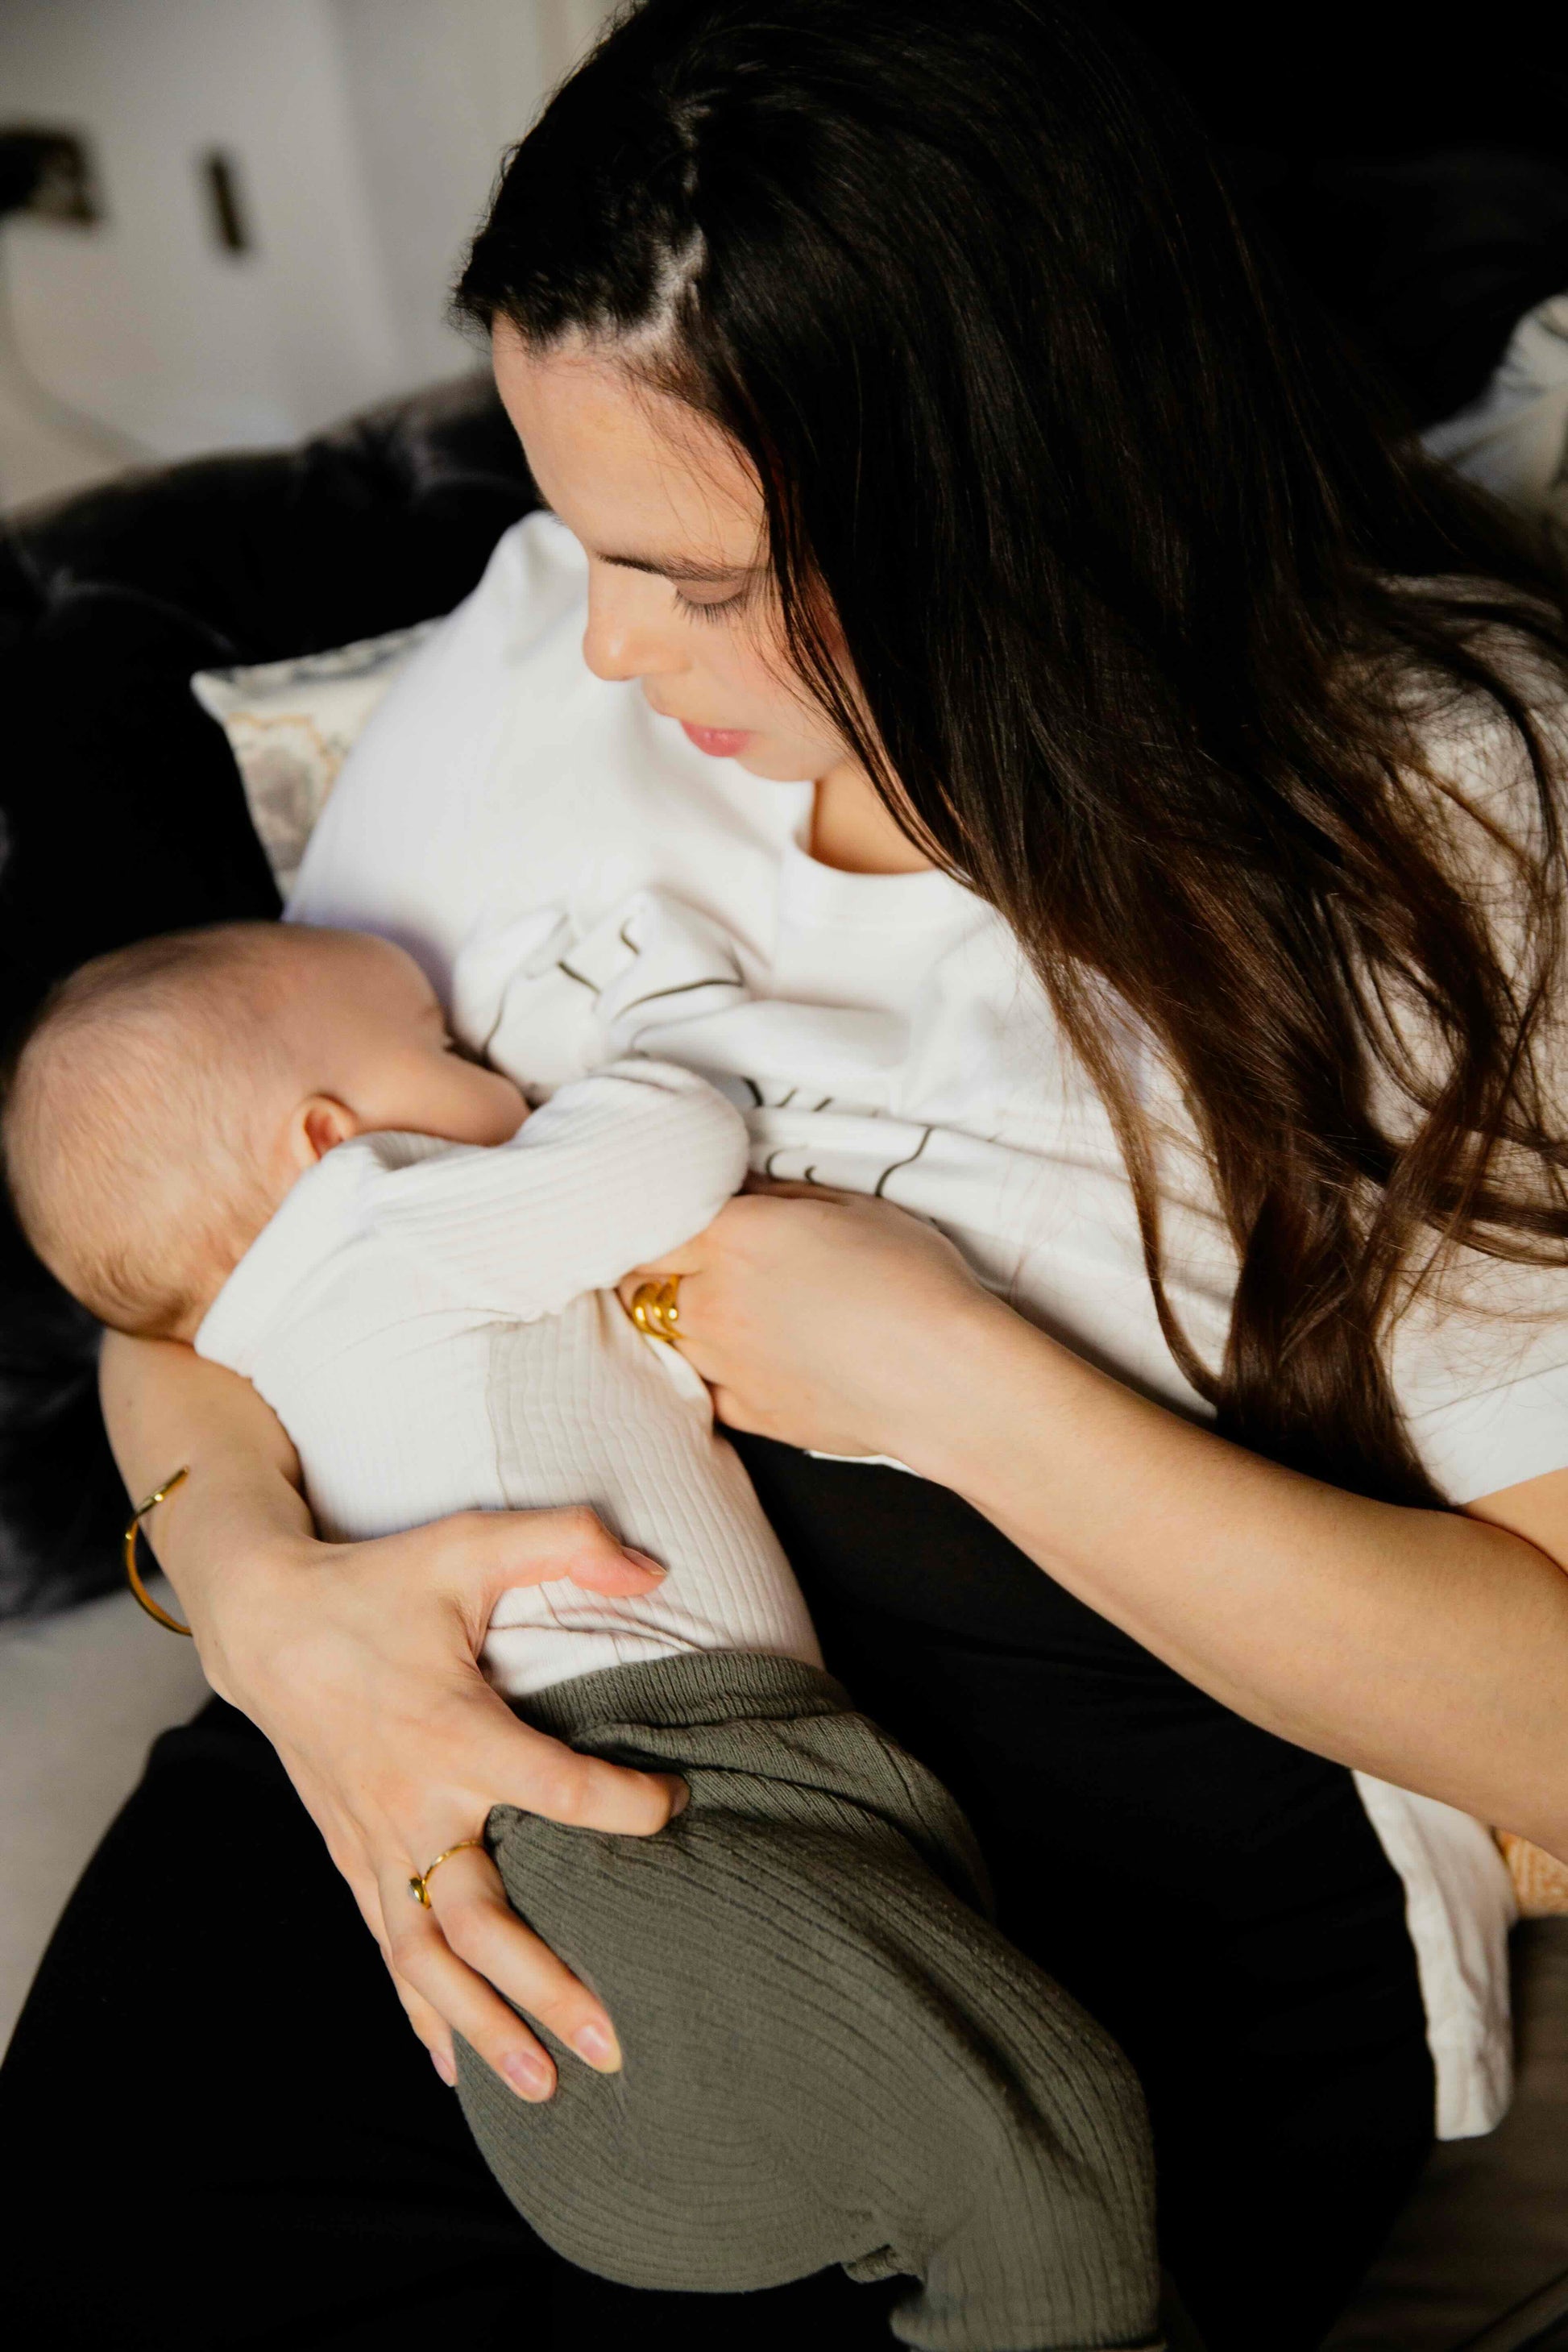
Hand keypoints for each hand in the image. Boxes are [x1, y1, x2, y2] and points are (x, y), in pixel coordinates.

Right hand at [186, 1506, 681, 2100]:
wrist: (263, 1620)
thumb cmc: (378, 1582)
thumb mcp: (470, 1543)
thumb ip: (566, 1543)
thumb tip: (655, 1567)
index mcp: (454, 1733)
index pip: (554, 1788)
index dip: (621, 1804)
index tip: (673, 1807)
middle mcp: (413, 1804)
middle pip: (482, 1920)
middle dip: (546, 1986)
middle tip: (613, 2043)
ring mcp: (375, 1840)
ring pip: (429, 1958)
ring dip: (485, 2025)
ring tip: (545, 2088)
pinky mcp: (351, 1854)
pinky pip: (387, 1946)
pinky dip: (420, 2009)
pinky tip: (454, 2065)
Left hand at [617, 1180, 996, 1461]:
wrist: (946, 1377)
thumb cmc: (913, 1282)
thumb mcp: (851, 1207)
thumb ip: (778, 1198)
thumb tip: (744, 1194)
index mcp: (732, 1237)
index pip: (644, 1228)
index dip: (647, 1226)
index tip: (660, 1225)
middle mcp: (712, 1300)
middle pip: (636, 1286)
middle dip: (645, 1273)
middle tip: (673, 1265)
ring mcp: (724, 1362)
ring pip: (663, 1338)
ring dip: (675, 1323)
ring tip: (719, 1313)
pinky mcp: (747, 1411)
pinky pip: (703, 1388)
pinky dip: (710, 1373)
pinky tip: (746, 1361)